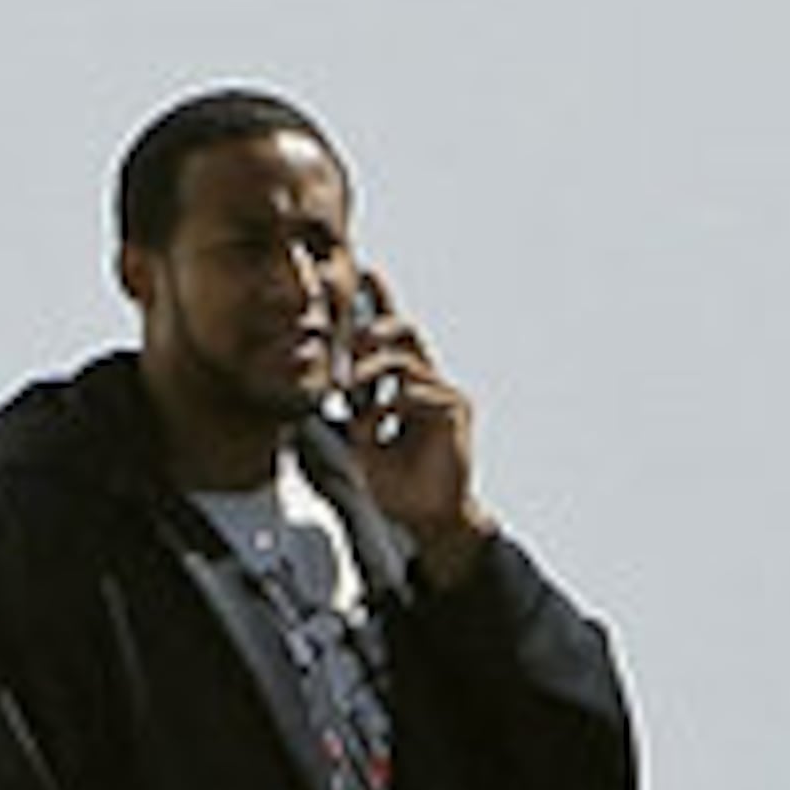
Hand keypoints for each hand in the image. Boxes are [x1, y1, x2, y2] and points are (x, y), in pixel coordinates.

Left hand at [343, 266, 496, 583]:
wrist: (426, 517)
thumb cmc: (396, 483)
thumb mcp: (361, 444)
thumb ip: (354, 413)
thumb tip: (334, 387)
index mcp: (404, 386)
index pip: (393, 339)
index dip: (381, 304)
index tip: (367, 272)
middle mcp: (427, 383)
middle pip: (404, 333)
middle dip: (374, 326)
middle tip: (348, 337)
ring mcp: (443, 395)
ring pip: (405, 361)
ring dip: (372, 371)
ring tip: (350, 388)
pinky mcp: (455, 412)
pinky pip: (418, 393)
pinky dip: (392, 404)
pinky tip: (377, 424)